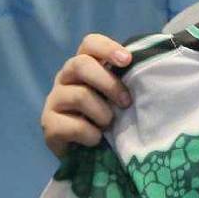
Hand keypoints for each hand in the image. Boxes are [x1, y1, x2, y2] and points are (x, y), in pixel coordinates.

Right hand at [41, 34, 132, 158]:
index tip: (127, 60)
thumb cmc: (107, 119)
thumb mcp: (117, 97)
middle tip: (126, 102)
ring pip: (79, 96)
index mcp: (83, 66)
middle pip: (81, 64)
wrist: (86, 154)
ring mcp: (54, 100)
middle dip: (108, 83)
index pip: (89, 44)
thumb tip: (150, 72)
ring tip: (109, 125)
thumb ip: (125, 82)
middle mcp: (64, 78)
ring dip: (102, 113)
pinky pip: (73, 126)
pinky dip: (90, 134)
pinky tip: (96, 140)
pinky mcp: (48, 124)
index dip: (107, 48)